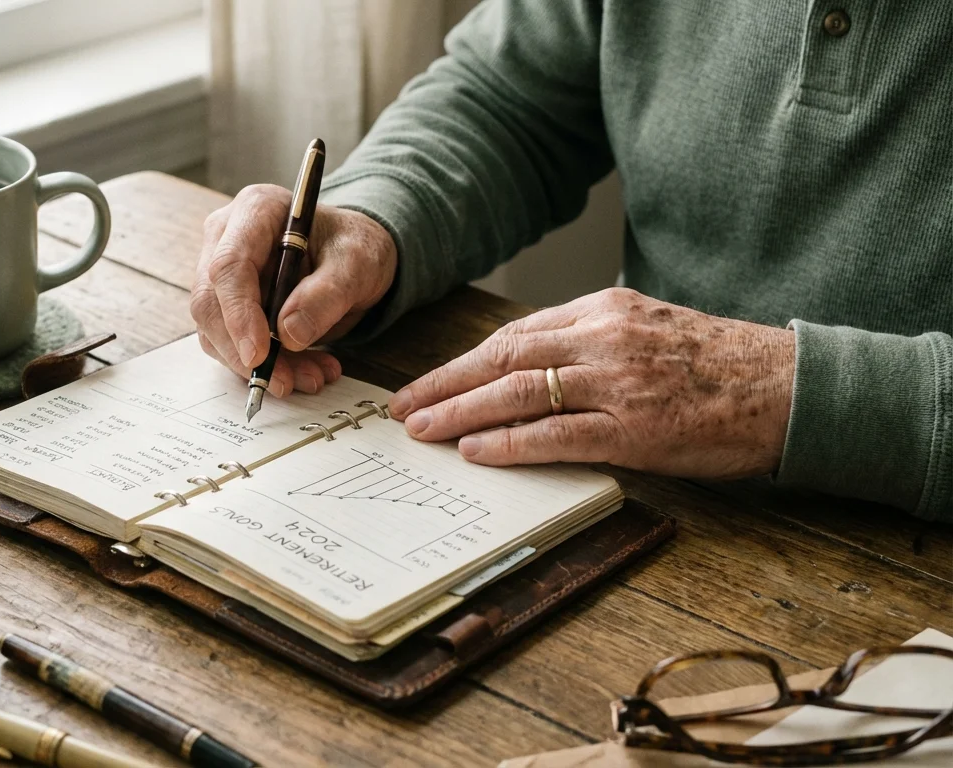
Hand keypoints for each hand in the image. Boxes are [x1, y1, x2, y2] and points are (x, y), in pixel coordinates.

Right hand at [191, 184, 396, 396]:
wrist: (352, 258)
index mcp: (256, 210)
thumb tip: (289, 334)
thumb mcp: (357, 262)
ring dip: (258, 365)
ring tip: (310, 377)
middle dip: (243, 350)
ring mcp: (221, 274)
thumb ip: (327, 294)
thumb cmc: (352, 247)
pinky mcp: (227, 306)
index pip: (229, 264)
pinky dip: (264, 367)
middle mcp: (227, 238)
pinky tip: (303, 371)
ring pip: (215, 330)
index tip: (259, 354)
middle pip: (210, 301)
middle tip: (285, 382)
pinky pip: (230, 344)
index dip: (238, 313)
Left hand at [387, 288, 795, 477]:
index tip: (428, 380)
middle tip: (403, 406)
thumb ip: (591, 340)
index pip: (514, 334)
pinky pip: (555, 435)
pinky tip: (475, 450)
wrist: (787, 387)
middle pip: (502, 358)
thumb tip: (532, 363)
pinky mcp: (633, 428)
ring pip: (518, 393)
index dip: (463, 361)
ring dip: (461, 412)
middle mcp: (603, 338)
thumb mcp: (649, 328)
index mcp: (604, 310)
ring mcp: (617, 382)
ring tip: (422, 429)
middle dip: (444, 383)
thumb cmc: (720, 363)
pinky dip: (509, 443)